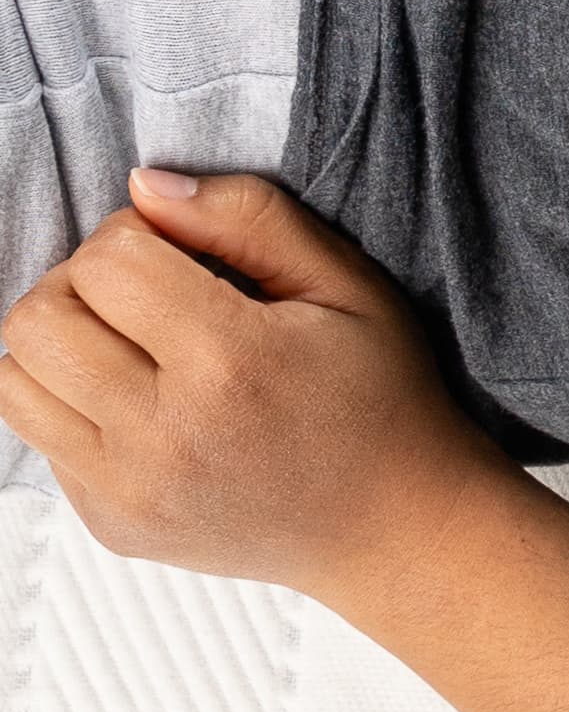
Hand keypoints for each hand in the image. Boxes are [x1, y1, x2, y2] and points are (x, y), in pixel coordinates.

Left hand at [0, 167, 503, 601]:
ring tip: (127, 345)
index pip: (107, 261)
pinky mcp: (111, 523)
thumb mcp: (345, 280)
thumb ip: (246, 216)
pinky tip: (140, 402)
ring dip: (61, 345)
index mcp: (231, 361)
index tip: (180, 254)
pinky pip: (39, 438)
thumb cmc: (376, 394)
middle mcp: (167, 434)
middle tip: (143, 295)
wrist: (389, 525)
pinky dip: (73, 403)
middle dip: (81, 284)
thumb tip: (143, 186)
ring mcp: (130, 490)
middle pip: (39, 319)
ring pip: (14, 382)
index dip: (135, 234)